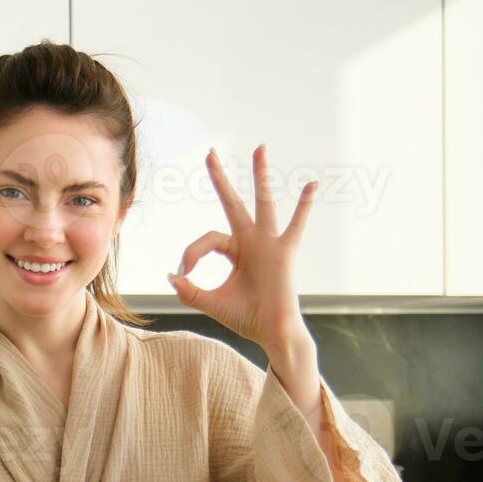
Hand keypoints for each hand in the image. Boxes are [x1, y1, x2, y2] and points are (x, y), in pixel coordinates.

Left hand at [166, 145, 315, 356]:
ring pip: (263, 203)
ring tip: (259, 148)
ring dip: (260, 176)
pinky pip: (296, 225)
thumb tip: (171, 277)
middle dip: (220, 179)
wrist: (271, 333)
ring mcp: (269, 243)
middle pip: (232, 203)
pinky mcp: (284, 252)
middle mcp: (252, 241)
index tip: (184, 274)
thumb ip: (190, 291)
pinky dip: (305, 206)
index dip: (191, 253)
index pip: (208, 239)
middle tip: (210, 152)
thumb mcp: (212, 302)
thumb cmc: (247, 317)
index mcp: (235, 250)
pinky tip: (312, 185)